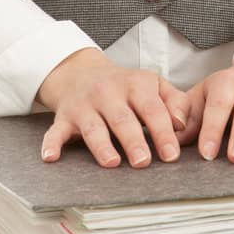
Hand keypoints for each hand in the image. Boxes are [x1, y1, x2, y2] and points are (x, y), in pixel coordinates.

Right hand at [36, 48, 193, 167]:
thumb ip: (174, 102)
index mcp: (135, 85)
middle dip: (133, 140)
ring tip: (112, 162)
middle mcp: (108, 93)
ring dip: (101, 145)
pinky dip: (51, 144)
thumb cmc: (126, 86)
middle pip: (122, 119)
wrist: (82, 71)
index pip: (152, 108)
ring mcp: (84, 106)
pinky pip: (56, 130)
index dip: (162, 131)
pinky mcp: (64, 117)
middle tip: (143, 162)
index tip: (171, 154)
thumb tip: (183, 125)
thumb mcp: (153, 85)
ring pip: (93, 127)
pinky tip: (51, 157)